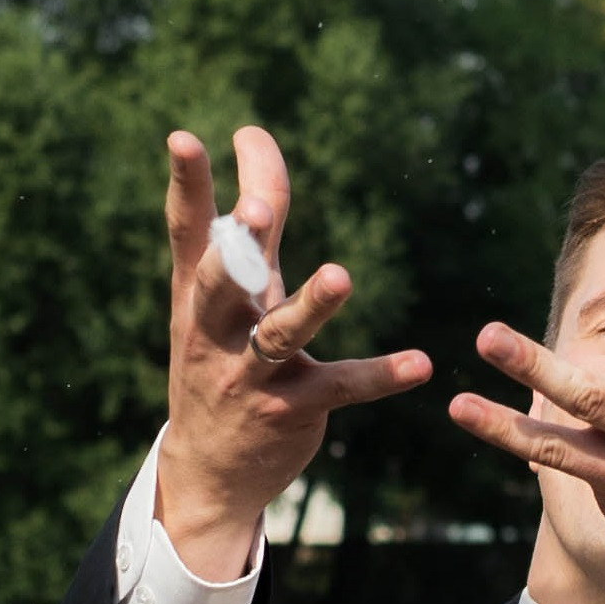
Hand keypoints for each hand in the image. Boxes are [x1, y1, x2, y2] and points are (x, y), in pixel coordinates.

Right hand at [156, 128, 430, 577]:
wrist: (206, 469)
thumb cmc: (218, 354)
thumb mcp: (225, 290)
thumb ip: (248, 218)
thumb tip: (253, 134)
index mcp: (196, 293)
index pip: (188, 231)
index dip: (186, 184)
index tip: (184, 138)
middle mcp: (215, 329)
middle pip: (219, 282)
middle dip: (237, 249)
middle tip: (255, 212)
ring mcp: (249, 373)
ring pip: (279, 335)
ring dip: (311, 306)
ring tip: (340, 276)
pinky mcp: (291, 408)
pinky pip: (340, 387)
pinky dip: (380, 375)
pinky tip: (421, 364)